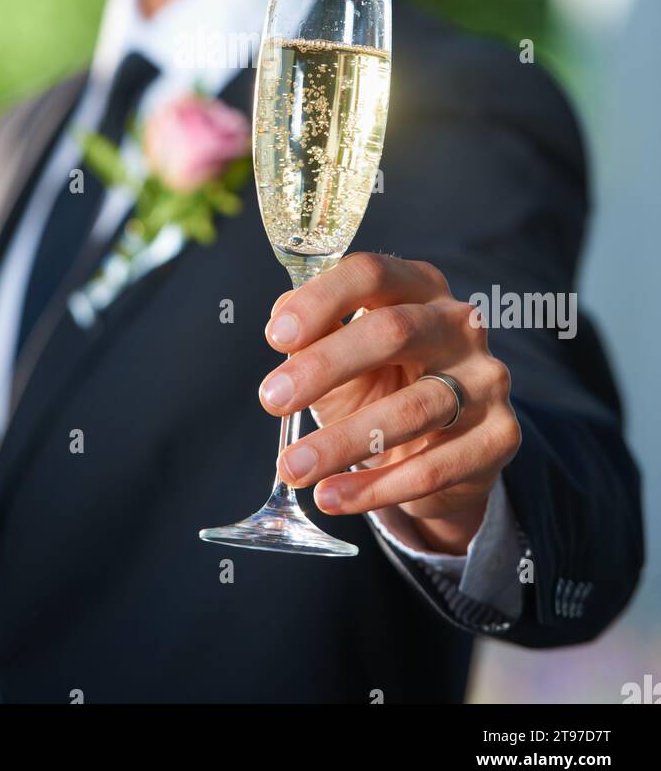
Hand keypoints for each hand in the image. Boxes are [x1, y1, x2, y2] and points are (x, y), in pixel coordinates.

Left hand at [259, 252, 521, 553]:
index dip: (321, 300)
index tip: (275, 337)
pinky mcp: (500, 436)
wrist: (439, 448)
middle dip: (324, 366)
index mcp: (419, 287)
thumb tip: (281, 321)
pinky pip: (433, 468)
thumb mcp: (342, 353)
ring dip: (342, 443)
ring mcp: (486, 379)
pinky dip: (375, 488)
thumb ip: (313, 332)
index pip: (372, 274)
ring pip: (412, 409)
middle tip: (271, 400)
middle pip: (394, 331)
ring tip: (293, 466)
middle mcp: (460, 324)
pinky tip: (332, 496)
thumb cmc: (380, 383)